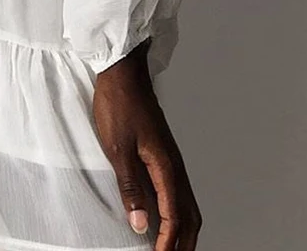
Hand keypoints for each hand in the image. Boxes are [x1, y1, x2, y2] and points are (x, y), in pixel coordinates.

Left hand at [92, 39, 201, 249]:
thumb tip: (141, 225)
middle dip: (182, 245)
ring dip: (182, 231)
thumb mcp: (118, 150)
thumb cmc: (119, 106)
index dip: (167, 245)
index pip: (174, 219)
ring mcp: (171, 160)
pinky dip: (176, 213)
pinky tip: (162, 218)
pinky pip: (178, 192)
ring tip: (169, 248)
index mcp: (166, 168)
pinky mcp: (163, 154)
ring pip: (187, 206)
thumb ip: (130, 188)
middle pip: (189, 218)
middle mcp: (174, 167)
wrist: (122, 73)